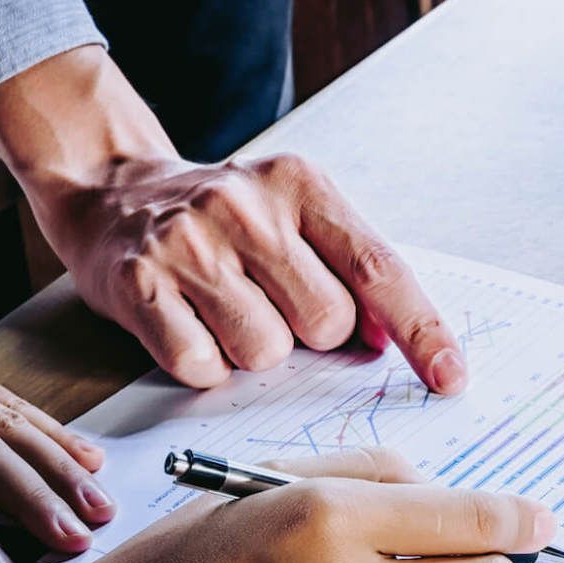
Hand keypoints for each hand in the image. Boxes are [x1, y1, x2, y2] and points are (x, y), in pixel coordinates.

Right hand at [0, 48, 464, 392]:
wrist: (113, 192)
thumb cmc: (225, 220)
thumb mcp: (296, 216)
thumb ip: (349, 268)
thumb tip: (391, 340)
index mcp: (301, 185)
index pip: (378, 269)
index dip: (422, 330)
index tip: (451, 377)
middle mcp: (246, 205)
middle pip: (325, 322)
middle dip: (312, 336)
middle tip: (272, 303)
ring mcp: (189, 242)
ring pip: (266, 351)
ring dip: (254, 351)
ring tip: (225, 308)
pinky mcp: (139, 284)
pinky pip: (202, 366)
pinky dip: (204, 364)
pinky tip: (189, 323)